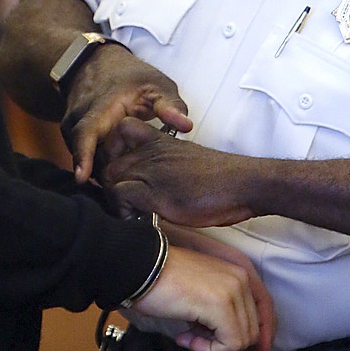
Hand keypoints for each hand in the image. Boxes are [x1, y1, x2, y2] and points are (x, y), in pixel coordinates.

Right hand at [61, 46, 190, 184]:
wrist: (96, 63)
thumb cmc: (129, 76)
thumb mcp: (155, 85)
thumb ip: (170, 106)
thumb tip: (186, 126)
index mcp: (100, 108)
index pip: (86, 133)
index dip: (83, 156)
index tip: (82, 177)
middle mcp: (79, 118)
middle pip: (86, 156)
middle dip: (103, 175)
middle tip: (125, 195)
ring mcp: (70, 127)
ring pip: (84, 158)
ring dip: (102, 171)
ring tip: (125, 181)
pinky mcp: (70, 136)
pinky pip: (82, 156)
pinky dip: (97, 165)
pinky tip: (117, 170)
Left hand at [102, 118, 254, 226]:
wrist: (241, 183)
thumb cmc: (218, 178)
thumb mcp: (184, 162)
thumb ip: (162, 167)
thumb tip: (145, 188)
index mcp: (157, 140)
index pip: (118, 132)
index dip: (112, 151)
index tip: (120, 172)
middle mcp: (149, 151)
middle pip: (108, 160)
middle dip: (109, 182)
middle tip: (122, 201)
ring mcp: (151, 169)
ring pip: (109, 177)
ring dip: (113, 199)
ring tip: (129, 212)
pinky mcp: (155, 191)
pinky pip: (121, 195)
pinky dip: (123, 211)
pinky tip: (137, 218)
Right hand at [163, 225, 275, 350]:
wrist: (141, 267)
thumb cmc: (164, 279)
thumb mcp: (203, 293)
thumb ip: (222, 312)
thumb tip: (234, 345)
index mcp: (239, 271)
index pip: (264, 314)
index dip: (257, 343)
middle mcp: (241, 278)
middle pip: (254, 331)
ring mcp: (233, 290)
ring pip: (243, 340)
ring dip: (214, 348)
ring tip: (188, 339)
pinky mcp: (221, 305)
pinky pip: (229, 343)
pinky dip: (208, 349)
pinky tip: (186, 338)